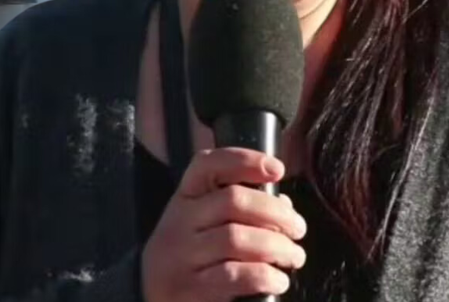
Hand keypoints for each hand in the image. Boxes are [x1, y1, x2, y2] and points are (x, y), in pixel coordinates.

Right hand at [140, 148, 307, 301]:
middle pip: (233, 200)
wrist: (151, 293)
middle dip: (276, 213)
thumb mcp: (200, 222)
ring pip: (237, 238)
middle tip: (297, 229)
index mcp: (185, 198)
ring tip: (294, 256)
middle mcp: (181, 221)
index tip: (277, 170)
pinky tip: (277, 280)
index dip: (244, 160)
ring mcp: (184, 255)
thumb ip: (237, 208)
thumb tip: (282, 204)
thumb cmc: (190, 254)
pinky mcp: (193, 287)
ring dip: (277, 247)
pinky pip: (235, 275)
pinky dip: (266, 276)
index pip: (208, 165)